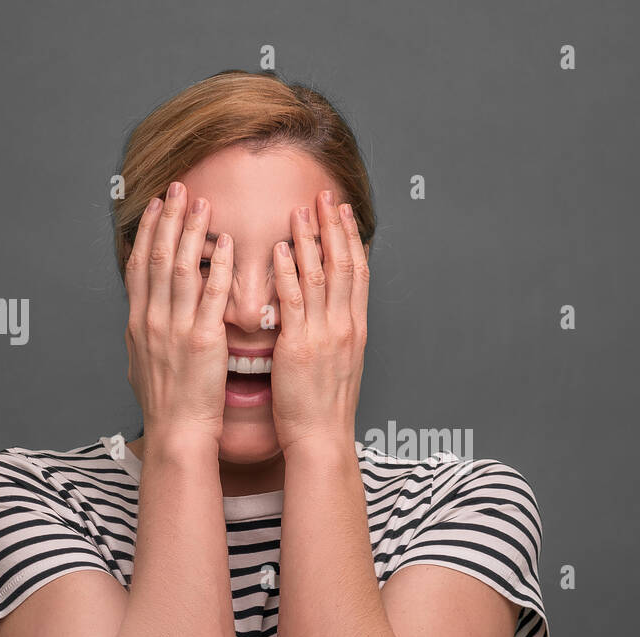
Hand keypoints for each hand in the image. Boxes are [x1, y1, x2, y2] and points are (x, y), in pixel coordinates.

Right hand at [124, 181, 233, 452]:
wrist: (178, 432)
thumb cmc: (168, 404)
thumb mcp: (145, 361)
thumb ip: (148, 332)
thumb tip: (146, 313)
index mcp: (139, 323)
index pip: (139, 265)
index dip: (148, 231)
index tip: (156, 205)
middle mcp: (153, 320)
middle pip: (156, 257)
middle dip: (168, 219)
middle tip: (179, 188)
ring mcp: (176, 329)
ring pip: (181, 268)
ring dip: (191, 232)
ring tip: (201, 204)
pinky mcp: (203, 341)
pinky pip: (212, 296)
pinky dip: (218, 267)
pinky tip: (227, 246)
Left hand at [270, 189, 368, 454]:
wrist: (322, 439)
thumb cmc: (324, 409)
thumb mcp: (339, 364)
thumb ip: (334, 333)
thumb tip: (329, 312)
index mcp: (355, 329)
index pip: (358, 273)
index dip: (351, 238)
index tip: (343, 213)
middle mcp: (345, 326)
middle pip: (343, 264)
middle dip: (334, 227)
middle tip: (326, 195)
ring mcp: (325, 335)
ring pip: (320, 276)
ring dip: (311, 239)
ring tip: (302, 209)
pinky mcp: (300, 346)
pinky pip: (294, 302)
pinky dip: (289, 273)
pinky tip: (282, 249)